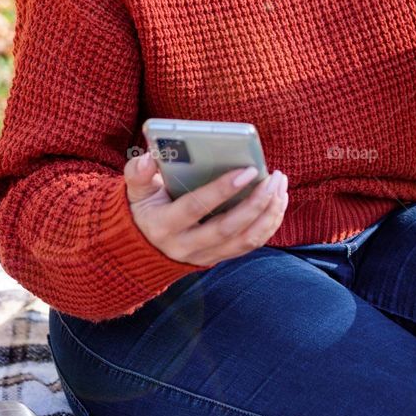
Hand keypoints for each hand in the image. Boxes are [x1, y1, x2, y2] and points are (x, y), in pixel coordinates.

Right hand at [124, 154, 288, 267]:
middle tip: (274, 178)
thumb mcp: (134, 191)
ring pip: (245, 240)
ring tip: (280, 186)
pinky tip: (278, 201)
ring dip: (268, 214)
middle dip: (256, 203)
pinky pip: (250, 245)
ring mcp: (205, 256)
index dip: (222, 190)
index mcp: (164, 225)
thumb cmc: (144, 208)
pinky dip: (269, 224)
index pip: (196, 208)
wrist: (143, 246)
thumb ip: (137, 173)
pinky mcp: (219, 257)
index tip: (249, 170)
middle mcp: (186, 246)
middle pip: (228, 228)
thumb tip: (148, 158)